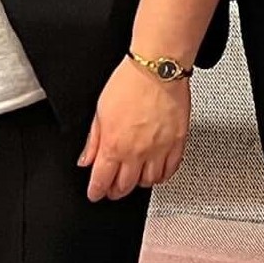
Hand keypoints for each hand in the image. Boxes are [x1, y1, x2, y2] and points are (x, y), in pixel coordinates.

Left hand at [77, 57, 189, 201]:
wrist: (158, 69)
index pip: (102, 181)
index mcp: (114, 145)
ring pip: (148, 182)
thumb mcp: (100, 110)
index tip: (95, 193)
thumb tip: (86, 158)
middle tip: (112, 190)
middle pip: (124, 186)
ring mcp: (159, 150)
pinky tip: (156, 172)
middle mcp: (136, 152)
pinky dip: (161, 176)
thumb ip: (93, 140)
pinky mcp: (177, 144)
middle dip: (115, 191)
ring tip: (133, 179)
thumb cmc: (130, 82)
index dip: (96, 191)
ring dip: (138, 184)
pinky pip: (170, 171)